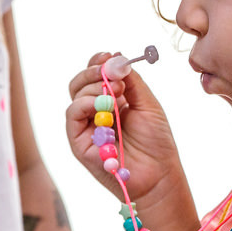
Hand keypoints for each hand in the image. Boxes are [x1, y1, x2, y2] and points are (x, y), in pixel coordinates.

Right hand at [66, 52, 181, 201]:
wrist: (159, 174)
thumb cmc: (156, 142)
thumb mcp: (147, 103)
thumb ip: (131, 80)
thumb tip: (115, 57)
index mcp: (111, 100)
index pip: (95, 75)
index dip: (98, 63)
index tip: (109, 56)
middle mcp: (95, 111)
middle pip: (80, 82)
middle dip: (94, 72)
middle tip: (112, 74)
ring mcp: (85, 126)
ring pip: (75, 94)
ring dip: (94, 87)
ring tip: (117, 93)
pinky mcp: (78, 141)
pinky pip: (72, 114)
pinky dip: (83, 103)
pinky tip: (101, 104)